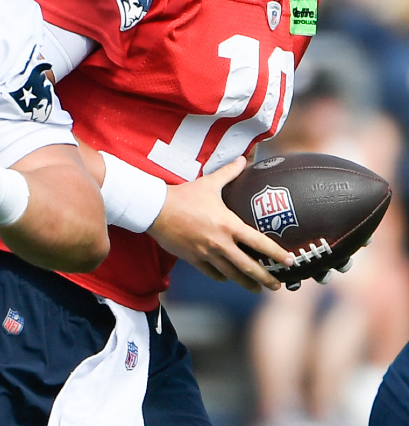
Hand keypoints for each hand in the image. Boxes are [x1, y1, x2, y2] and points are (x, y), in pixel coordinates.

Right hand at [147, 157, 294, 292]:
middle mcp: (221, 243)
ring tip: (256, 288)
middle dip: (266, 278)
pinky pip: (211, 273)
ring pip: (231, 274)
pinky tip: (227, 277)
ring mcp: (206, 253)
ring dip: (246, 283)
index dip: (277, 254)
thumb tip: (243, 159)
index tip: (291, 261)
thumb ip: (229, 173)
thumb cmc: (183, 196)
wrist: (155, 209)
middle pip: (249, 267)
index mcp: (229, 225)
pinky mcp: (193, 259)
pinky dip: (222, 276)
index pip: (260, 243)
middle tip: (278, 285)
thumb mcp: (209, 183)